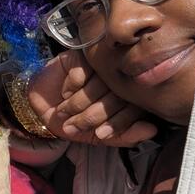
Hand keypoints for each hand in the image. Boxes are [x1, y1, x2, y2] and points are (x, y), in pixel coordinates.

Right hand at [28, 51, 157, 146]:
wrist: (41, 108)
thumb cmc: (72, 121)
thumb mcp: (96, 136)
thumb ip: (124, 136)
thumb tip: (152, 130)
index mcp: (125, 98)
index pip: (133, 108)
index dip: (117, 124)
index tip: (100, 135)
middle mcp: (116, 80)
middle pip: (116, 95)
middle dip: (93, 115)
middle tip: (75, 124)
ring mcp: (99, 67)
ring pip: (100, 83)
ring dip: (80, 101)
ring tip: (66, 110)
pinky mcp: (80, 57)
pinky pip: (83, 70)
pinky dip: (72, 85)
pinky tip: (65, 92)